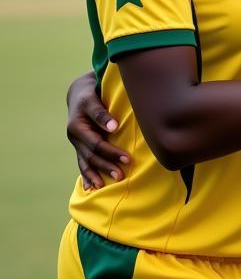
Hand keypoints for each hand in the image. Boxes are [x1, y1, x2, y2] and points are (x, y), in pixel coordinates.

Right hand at [66, 71, 130, 189]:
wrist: (79, 91)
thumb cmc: (90, 92)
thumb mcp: (93, 98)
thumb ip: (101, 113)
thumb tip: (114, 127)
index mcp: (77, 126)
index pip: (97, 144)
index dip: (112, 152)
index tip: (127, 159)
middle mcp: (74, 137)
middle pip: (92, 156)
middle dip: (107, 166)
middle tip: (123, 175)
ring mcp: (76, 142)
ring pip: (86, 162)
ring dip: (97, 174)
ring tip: (109, 185)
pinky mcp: (79, 145)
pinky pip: (82, 162)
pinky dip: (86, 175)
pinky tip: (91, 187)